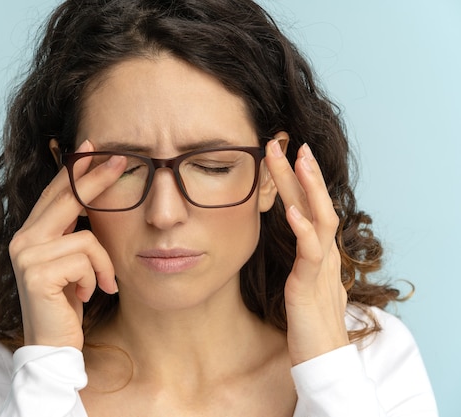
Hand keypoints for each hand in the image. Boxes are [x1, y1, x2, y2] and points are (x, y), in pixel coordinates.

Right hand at [8, 140, 124, 349]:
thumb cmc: (68, 302)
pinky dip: (95, 279)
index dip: (73, 170)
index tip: (91, 146)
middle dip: (95, 178)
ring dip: (103, 264)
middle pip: (66, 200)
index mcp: (31, 235)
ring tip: (101, 285)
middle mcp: (23, 240)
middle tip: (120, 159)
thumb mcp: (74, 262)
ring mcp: (26, 256)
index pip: (54, 194)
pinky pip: (84, 260)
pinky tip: (86, 296)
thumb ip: (73, 232)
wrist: (55, 345)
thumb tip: (91, 198)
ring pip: (85, 238)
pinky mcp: (36, 274)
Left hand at [264, 138, 348, 365]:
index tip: (282, 154)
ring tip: (297, 160)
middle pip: (313, 203)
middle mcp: (323, 252)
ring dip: (307, 187)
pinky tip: (292, 211)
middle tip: (285, 141)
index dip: (296, 180)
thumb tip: (289, 241)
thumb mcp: (302, 281)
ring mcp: (320, 267)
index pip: (307, 206)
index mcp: (316, 250)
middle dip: (300, 171)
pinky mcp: (311, 285)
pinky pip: (310, 252)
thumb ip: (299, 258)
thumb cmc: (309, 321)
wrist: (323, 357)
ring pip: (319, 218)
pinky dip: (303, 229)